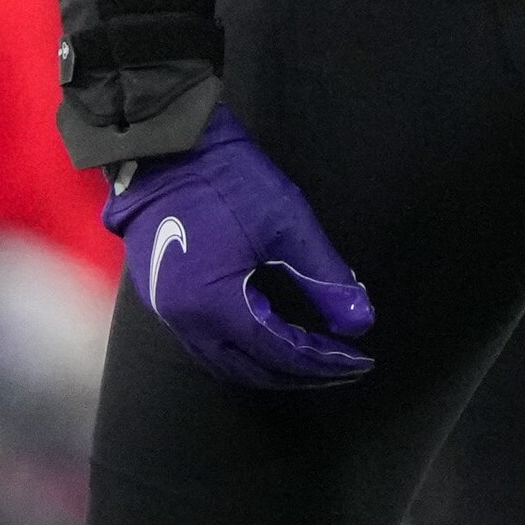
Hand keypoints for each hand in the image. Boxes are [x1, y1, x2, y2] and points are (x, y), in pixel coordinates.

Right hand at [103, 105, 374, 388]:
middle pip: (251, 370)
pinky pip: (207, 346)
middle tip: (343, 366)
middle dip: (301, 374)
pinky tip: (269, 342)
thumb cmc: (228, 181)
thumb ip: (324, 278)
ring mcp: (168, 312)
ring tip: (313, 362)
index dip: (324, 360)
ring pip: (225, 363)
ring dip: (271, 369)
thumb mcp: (287, 224)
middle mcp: (186, 321)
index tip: (361, 358)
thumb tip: (359, 321)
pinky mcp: (163, 299)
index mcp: (215, 305)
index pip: (280, 352)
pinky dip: (243, 353)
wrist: (163, 150)